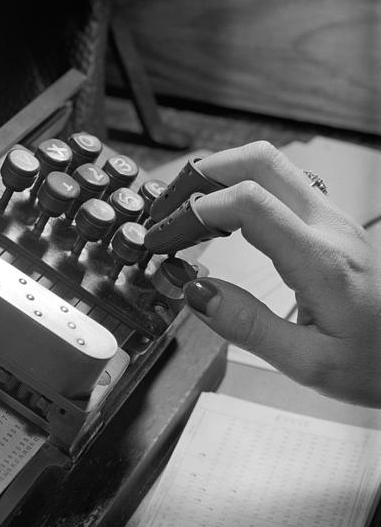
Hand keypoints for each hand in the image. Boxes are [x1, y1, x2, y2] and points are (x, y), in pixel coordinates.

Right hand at [172, 141, 380, 406]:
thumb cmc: (373, 364)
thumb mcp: (307, 364)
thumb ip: (248, 326)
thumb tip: (196, 292)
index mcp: (323, 262)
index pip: (249, 202)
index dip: (196, 210)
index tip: (166, 237)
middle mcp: (331, 229)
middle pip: (261, 161)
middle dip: (204, 175)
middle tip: (168, 207)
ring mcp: (334, 222)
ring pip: (272, 167)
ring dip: (221, 179)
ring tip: (186, 215)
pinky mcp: (331, 227)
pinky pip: (280, 188)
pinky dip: (239, 192)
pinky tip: (218, 223)